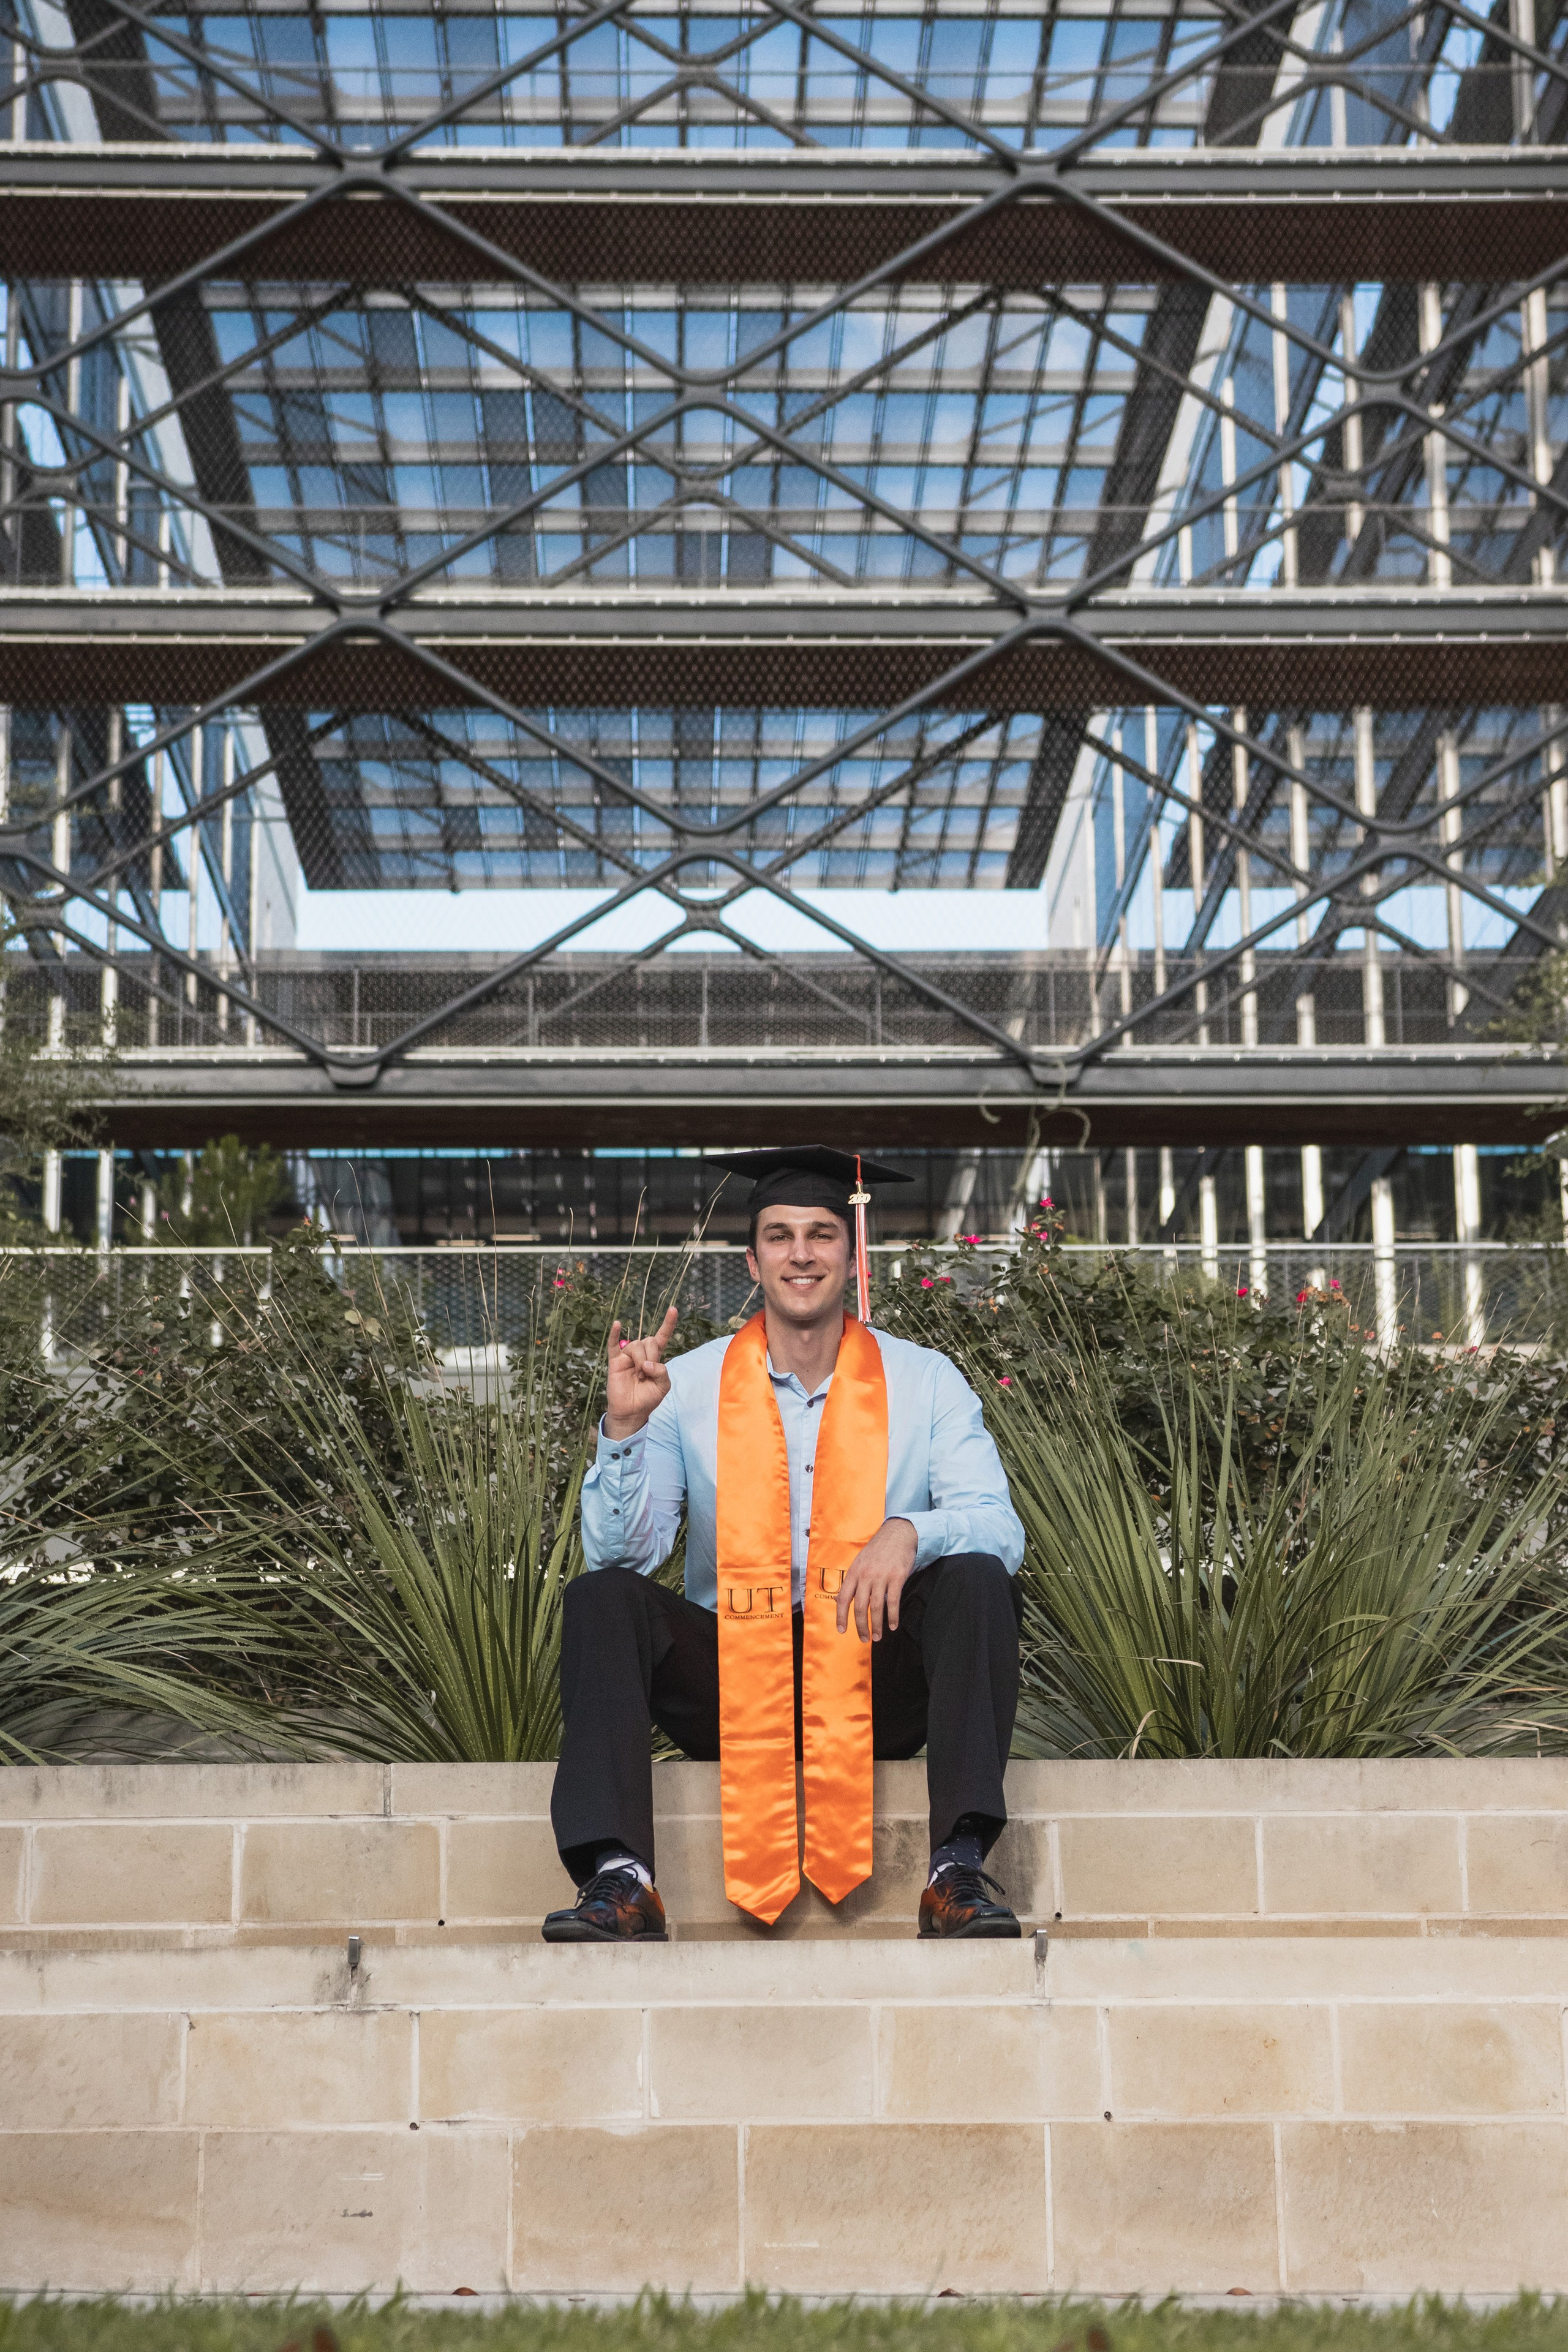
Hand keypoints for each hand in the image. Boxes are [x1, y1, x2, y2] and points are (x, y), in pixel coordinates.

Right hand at [604, 1306, 677, 1438]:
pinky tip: (617, 1325)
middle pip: (648, 1341)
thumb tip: (646, 1363)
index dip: (668, 1324)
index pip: (662, 1337)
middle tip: (646, 1374)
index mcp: (654, 1357)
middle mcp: (641, 1353)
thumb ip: (661, 1372)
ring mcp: (627, 1356)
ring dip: (639, 1361)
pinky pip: (614, 1344)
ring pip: (636, 1345)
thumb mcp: (663, 1386)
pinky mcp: (615, 1361)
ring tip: (638, 1376)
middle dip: (651, 1357)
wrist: (631, 1412)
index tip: (673, 1309)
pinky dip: (615, 1334)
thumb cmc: (648, 1398)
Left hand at [836, 1517, 917, 1642]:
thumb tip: (838, 1601)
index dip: (841, 1616)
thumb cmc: (878, 1550)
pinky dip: (893, 1616)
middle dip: (861, 1626)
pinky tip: (893, 1625)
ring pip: (876, 1607)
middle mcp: (866, 1575)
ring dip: (877, 1625)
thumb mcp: (859, 1563)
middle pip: (860, 1607)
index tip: (842, 1630)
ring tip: (878, 1637)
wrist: (898, 1534)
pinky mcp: (897, 1577)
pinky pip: (893, 1601)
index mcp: (854, 1572)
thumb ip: (851, 1582)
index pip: (843, 1598)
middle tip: (864, 1639)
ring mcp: (881, 1576)